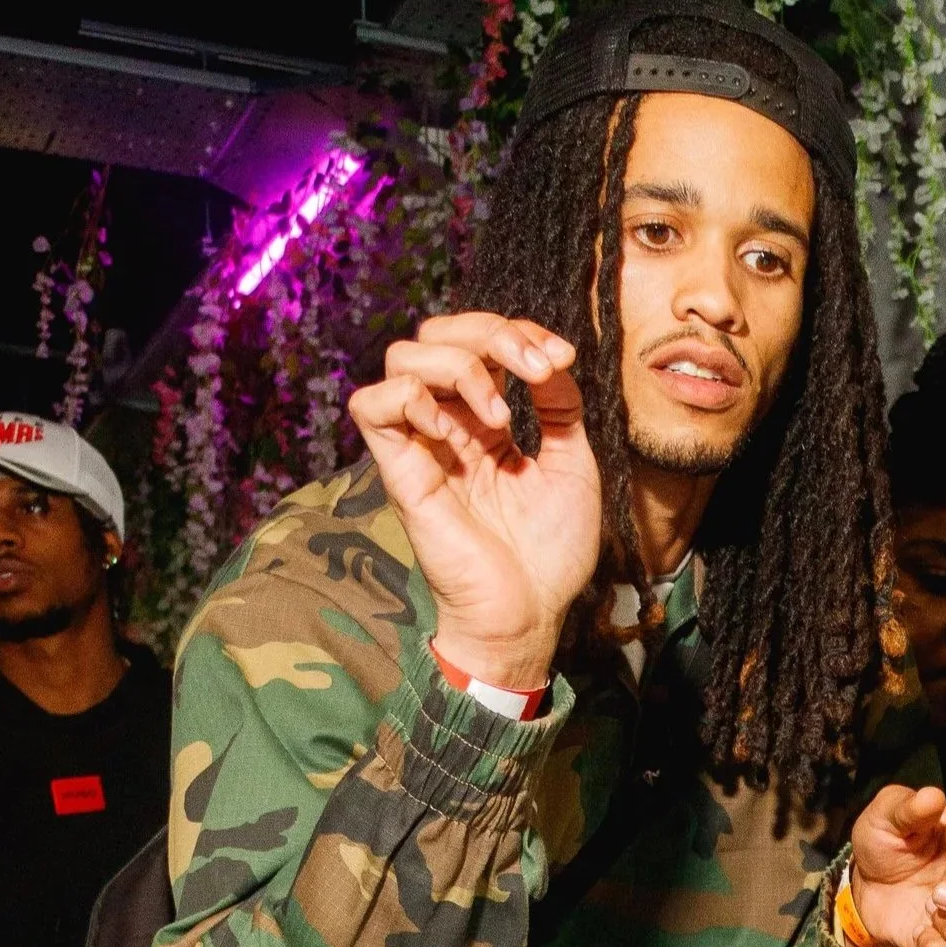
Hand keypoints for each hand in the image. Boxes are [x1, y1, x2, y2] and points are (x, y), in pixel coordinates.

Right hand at [348, 313, 599, 686]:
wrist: (530, 613)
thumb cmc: (550, 552)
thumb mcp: (573, 465)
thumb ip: (560, 406)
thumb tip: (552, 357)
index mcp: (483, 422)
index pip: (479, 343)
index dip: (517, 333)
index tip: (561, 358)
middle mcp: (448, 426)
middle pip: (435, 334)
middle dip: (490, 333)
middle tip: (536, 370)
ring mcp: (422, 446)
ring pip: (403, 357)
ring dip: (459, 365)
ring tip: (500, 416)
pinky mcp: (401, 473)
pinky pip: (372, 405)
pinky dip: (412, 396)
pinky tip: (456, 428)